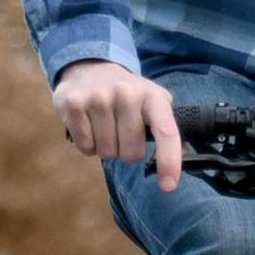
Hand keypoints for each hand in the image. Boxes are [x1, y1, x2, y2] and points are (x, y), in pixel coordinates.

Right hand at [53, 60, 182, 190]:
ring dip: (106, 147)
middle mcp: (127, 94)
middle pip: (131, 153)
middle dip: (127, 151)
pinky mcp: (74, 104)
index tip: (168, 186)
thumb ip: (167, 130)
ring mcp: (99, 98)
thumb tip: (179, 161)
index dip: (169, 161)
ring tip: (104, 126)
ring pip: (107, 152)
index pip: (166, 132)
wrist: (91, 68)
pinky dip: (88, 144)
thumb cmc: (128, 96)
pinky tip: (89, 125)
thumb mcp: (153, 104)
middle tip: (122, 132)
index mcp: (152, 96)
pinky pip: (85, 147)